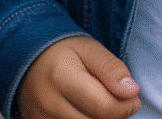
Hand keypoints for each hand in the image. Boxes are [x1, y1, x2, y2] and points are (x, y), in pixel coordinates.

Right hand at [17, 36, 140, 118]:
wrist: (28, 59)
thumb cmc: (63, 51)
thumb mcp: (89, 49)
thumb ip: (111, 68)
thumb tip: (132, 92)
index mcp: (62, 78)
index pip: (102, 106)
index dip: (124, 105)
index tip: (133, 97)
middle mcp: (48, 104)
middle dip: (114, 115)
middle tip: (120, 100)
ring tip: (102, 103)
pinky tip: (88, 111)